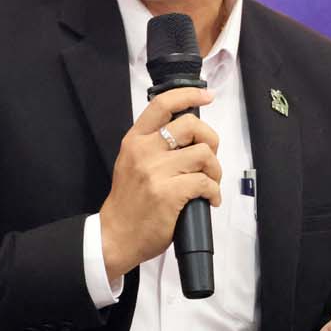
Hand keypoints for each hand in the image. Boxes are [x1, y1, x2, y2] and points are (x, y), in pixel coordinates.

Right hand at [99, 86, 220, 280]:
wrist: (115, 236)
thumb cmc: (129, 202)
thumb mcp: (131, 163)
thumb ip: (153, 145)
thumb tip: (190, 134)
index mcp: (135, 140)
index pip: (162, 105)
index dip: (189, 95)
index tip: (207, 96)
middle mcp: (144, 151)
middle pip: (191, 126)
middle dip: (211, 140)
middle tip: (210, 156)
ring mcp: (156, 173)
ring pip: (203, 155)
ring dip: (215, 170)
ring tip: (211, 183)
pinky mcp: (168, 194)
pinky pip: (204, 183)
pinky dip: (214, 192)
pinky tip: (210, 200)